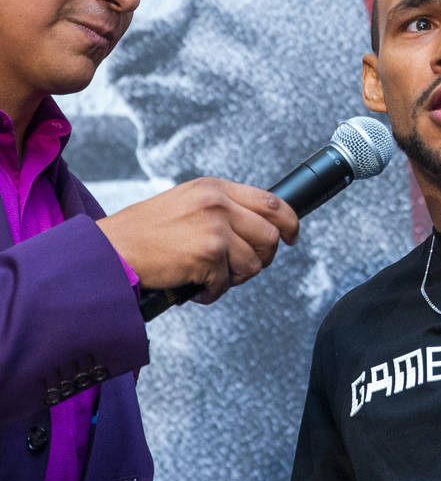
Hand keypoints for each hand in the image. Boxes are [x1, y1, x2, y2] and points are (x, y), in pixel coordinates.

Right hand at [97, 178, 298, 302]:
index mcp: (215, 188)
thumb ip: (222, 209)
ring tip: (207, 277)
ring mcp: (215, 228)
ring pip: (253, 264)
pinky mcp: (207, 255)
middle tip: (239, 269)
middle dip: (261, 259)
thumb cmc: (144, 234)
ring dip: (233, 279)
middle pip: (270, 236)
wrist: (109, 250)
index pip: (272, 202)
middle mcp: (218, 203)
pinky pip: (226, 283)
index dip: (289, 223)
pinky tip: (193, 287)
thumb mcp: (187, 204)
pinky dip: (211, 293)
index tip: (291, 237)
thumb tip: (261, 230)